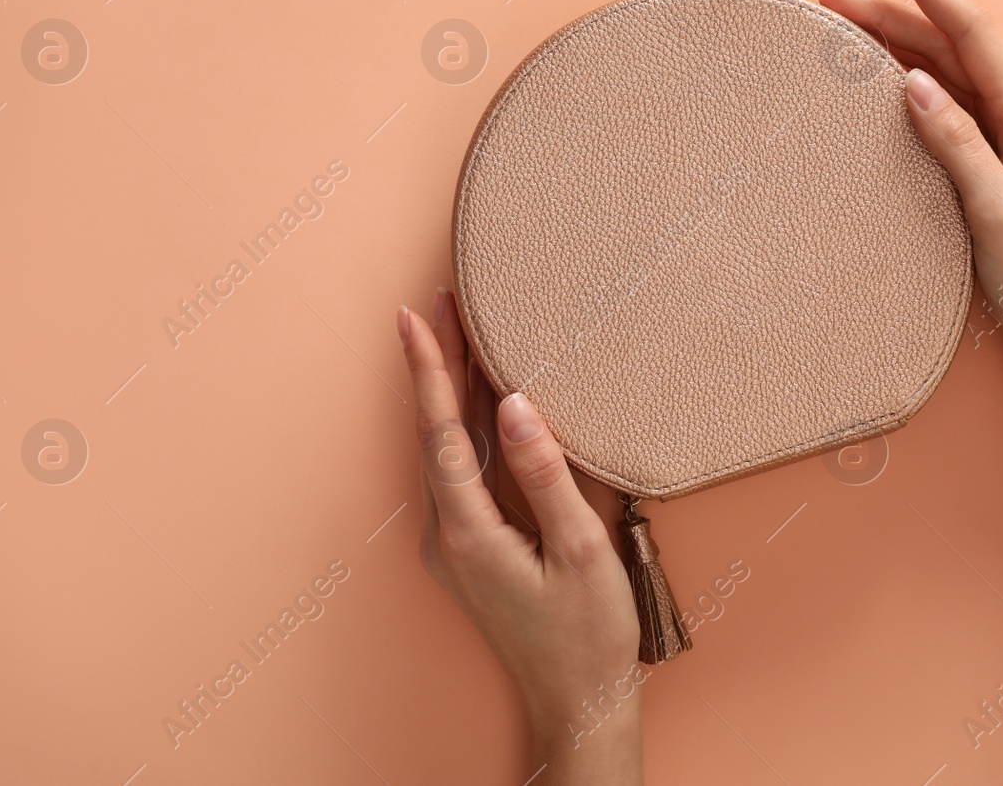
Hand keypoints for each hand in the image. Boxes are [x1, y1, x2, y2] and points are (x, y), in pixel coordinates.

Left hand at [398, 289, 643, 783]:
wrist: (578, 702)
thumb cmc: (588, 635)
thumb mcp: (580, 551)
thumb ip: (545, 475)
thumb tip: (516, 405)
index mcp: (470, 533)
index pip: (441, 432)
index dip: (430, 370)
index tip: (414, 316)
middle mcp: (450, 535)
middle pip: (438, 432)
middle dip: (440, 365)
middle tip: (445, 301)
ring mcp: (457, 544)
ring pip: (450, 450)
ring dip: (456, 392)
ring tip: (465, 333)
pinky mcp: (474, 548)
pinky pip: (465, 472)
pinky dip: (474, 426)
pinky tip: (490, 399)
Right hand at [818, 0, 1002, 358]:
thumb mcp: (996, 213)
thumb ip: (957, 144)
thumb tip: (913, 83)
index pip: (970, 31)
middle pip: (948, 44)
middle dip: (891, 10)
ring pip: (943, 69)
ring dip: (893, 41)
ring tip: (839, 22)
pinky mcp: (992, 159)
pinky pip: (945, 103)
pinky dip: (905, 79)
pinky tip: (876, 74)